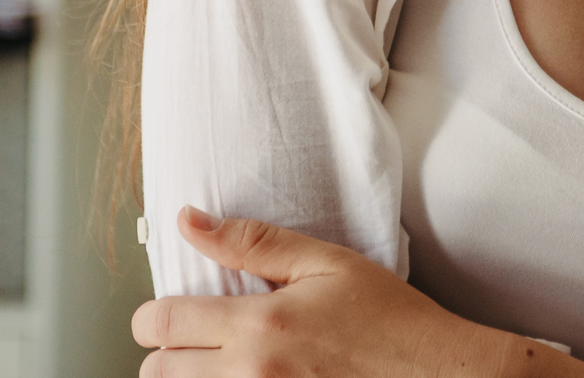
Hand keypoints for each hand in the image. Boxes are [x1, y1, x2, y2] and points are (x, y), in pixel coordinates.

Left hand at [133, 206, 520, 376]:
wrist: (433, 373)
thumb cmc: (389, 319)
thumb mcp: (326, 263)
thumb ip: (253, 242)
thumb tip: (190, 221)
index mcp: (261, 325)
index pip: (163, 324)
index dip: (151, 316)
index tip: (162, 311)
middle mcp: (252, 374)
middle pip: (159, 371)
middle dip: (165, 351)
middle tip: (193, 337)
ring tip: (213, 363)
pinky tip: (238, 377)